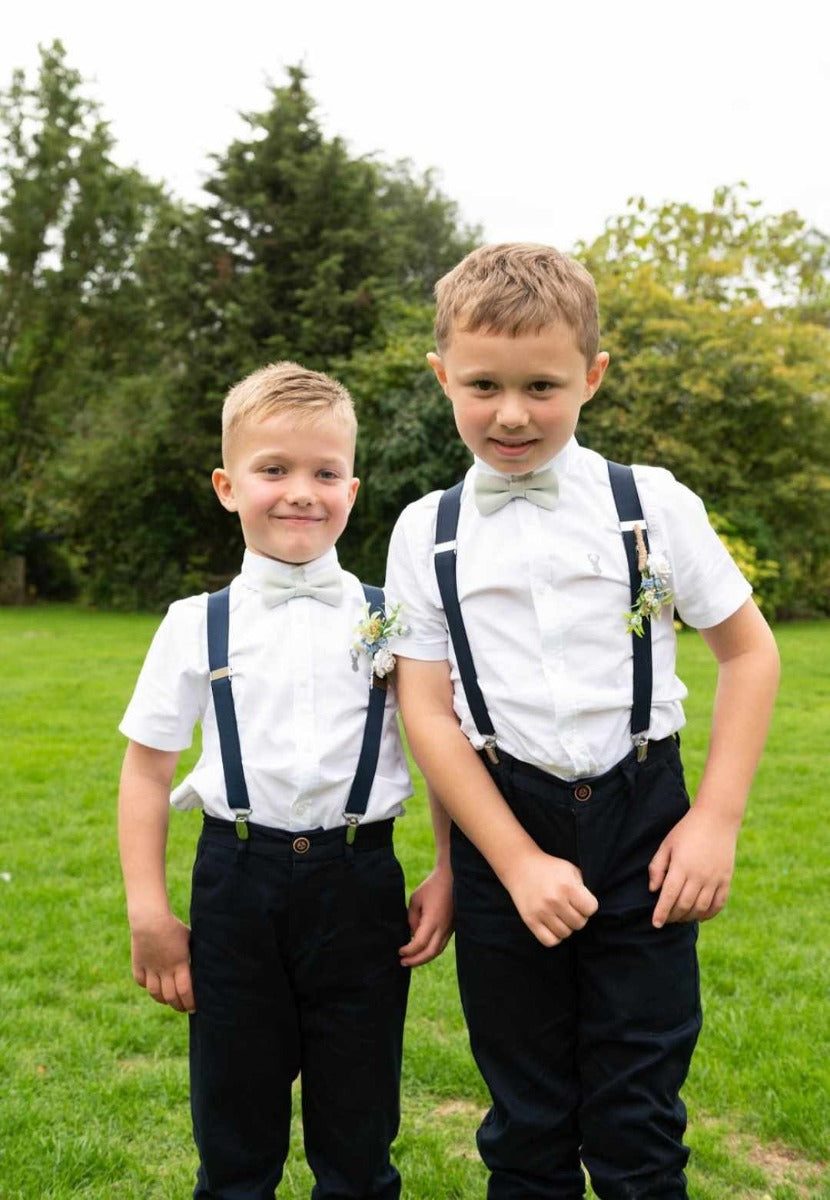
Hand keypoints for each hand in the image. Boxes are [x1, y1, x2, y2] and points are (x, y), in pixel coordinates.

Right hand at [129, 910, 194, 1012]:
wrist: (150, 918)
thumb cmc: (173, 926)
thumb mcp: (189, 939)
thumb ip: (193, 955)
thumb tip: (205, 965)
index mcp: (179, 963)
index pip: (185, 991)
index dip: (190, 1002)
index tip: (194, 1007)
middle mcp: (164, 969)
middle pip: (170, 997)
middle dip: (178, 1006)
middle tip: (184, 1008)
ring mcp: (150, 969)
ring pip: (155, 993)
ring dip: (163, 1000)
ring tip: (170, 1000)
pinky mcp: (138, 965)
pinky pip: (142, 982)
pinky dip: (148, 987)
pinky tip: (154, 986)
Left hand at [399, 864, 453, 967]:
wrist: (451, 878)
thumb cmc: (431, 887)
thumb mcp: (416, 899)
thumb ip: (412, 918)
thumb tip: (412, 934)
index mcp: (433, 920)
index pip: (420, 943)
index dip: (409, 951)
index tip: (400, 951)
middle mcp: (443, 927)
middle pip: (430, 952)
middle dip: (416, 961)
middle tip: (403, 962)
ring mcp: (450, 928)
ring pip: (437, 951)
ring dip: (424, 958)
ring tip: (411, 960)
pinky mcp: (452, 928)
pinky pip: (442, 944)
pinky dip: (431, 951)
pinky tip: (422, 951)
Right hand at [502, 850, 597, 946]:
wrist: (520, 866)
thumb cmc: (550, 868)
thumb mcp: (570, 870)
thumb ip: (582, 888)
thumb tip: (589, 908)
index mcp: (567, 886)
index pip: (591, 909)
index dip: (588, 905)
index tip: (580, 900)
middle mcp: (554, 900)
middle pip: (579, 923)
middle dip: (577, 916)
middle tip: (570, 908)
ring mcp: (541, 911)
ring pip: (565, 933)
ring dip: (566, 926)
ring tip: (560, 915)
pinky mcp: (530, 920)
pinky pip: (550, 941)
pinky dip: (554, 936)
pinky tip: (553, 925)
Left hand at [649, 805, 738, 927]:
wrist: (717, 819)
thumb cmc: (687, 830)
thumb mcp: (667, 844)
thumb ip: (657, 867)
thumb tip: (653, 890)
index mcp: (681, 866)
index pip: (669, 896)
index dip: (661, 913)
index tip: (655, 924)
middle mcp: (698, 875)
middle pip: (684, 905)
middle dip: (673, 916)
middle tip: (666, 919)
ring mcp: (714, 878)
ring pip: (701, 908)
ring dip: (689, 917)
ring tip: (680, 917)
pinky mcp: (726, 879)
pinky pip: (719, 904)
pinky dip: (709, 914)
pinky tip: (700, 916)